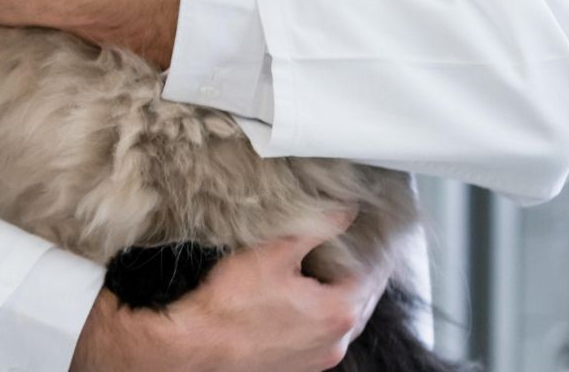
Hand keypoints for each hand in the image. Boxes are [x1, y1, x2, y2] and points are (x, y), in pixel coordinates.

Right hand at [72, 216, 389, 371]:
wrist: (195, 346)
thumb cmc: (230, 305)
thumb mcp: (274, 252)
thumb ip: (316, 228)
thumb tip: (343, 211)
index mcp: (340, 312)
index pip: (373, 272)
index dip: (369, 246)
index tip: (365, 229)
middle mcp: (335, 341)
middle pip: (358, 296)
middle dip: (350, 269)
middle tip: (342, 243)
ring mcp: (317, 358)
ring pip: (337, 317)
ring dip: (331, 292)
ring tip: (315, 266)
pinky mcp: (296, 365)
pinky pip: (317, 333)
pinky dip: (314, 313)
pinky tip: (294, 296)